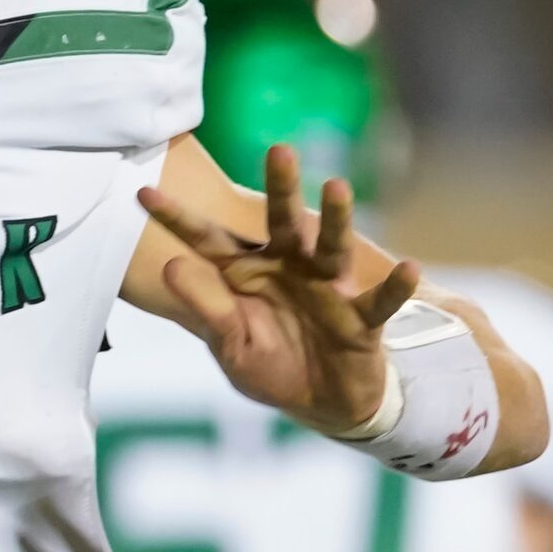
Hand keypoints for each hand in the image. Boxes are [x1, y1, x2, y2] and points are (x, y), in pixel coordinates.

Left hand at [136, 145, 421, 433]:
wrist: (323, 402)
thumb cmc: (270, 365)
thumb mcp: (229, 343)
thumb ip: (203, 307)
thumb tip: (168, 265)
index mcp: (246, 273)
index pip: (208, 240)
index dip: (176, 219)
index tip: (142, 192)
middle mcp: (289, 268)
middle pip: (282, 222)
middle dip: (281, 187)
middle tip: (279, 149)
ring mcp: (327, 289)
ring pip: (331, 247)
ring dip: (337, 218)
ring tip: (338, 186)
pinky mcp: (361, 320)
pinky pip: (380, 302)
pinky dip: (395, 287)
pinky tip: (410, 268)